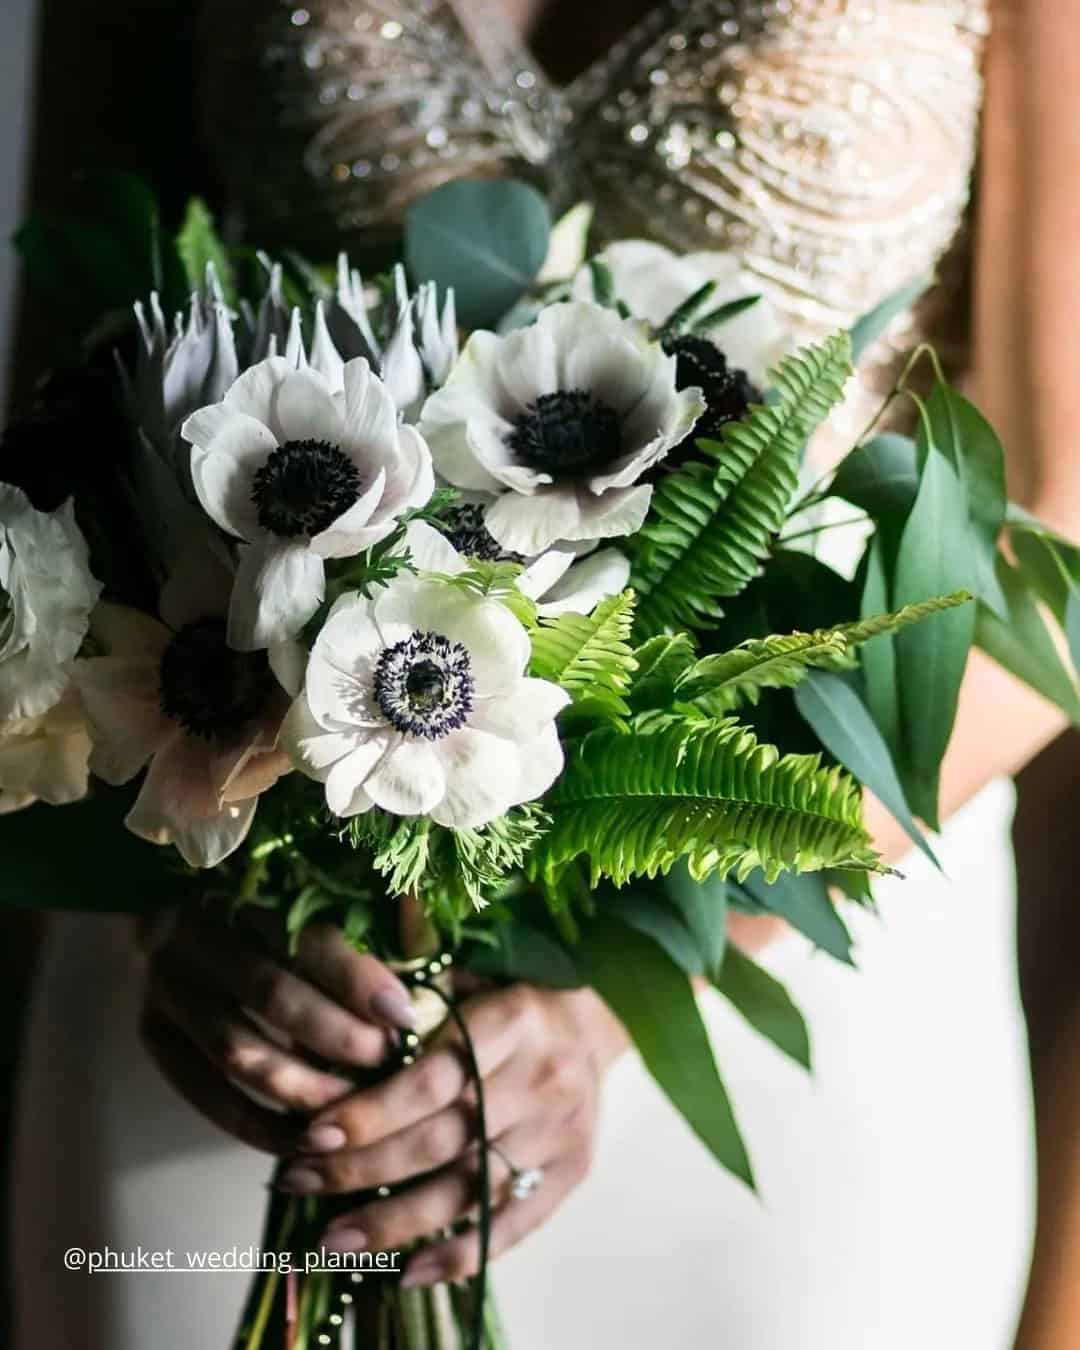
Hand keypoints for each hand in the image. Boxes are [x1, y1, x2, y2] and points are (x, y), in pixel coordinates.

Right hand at [138, 907, 417, 1153]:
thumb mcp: (327, 910)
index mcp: (243, 893)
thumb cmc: (287, 927)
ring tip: (353, 1108)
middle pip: (269, 993)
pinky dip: (257, 1125)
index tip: (404, 1013)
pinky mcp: (154, 1038)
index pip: (302, 936)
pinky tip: (306, 1142)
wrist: (198, 935)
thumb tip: (426, 935)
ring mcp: (165, 988)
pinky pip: (205, 1094)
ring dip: (301, 1086)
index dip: (356, 977)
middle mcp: (193, 936)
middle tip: (385, 1061)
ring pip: (235, 1049)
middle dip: (334, 1035)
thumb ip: (376, 928)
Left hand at [278, 982, 628, 1285]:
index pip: (434, 1077)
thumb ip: (415, 992)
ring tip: (334, 1239)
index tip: (312, 1134)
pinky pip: (514, 1224)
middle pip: (443, 1138)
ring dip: (396, 1221)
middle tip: (299, 1183)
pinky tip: (407, 1270)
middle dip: (363, 1168)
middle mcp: (540, 1079)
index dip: (372, 1111)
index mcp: (513, 1020)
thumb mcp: (471, 971)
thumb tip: (344, 1014)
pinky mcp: (572, 1171)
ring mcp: (559, 1131)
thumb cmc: (514, 995)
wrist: (598, 1020)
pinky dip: (460, 1254)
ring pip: (469, 1189)